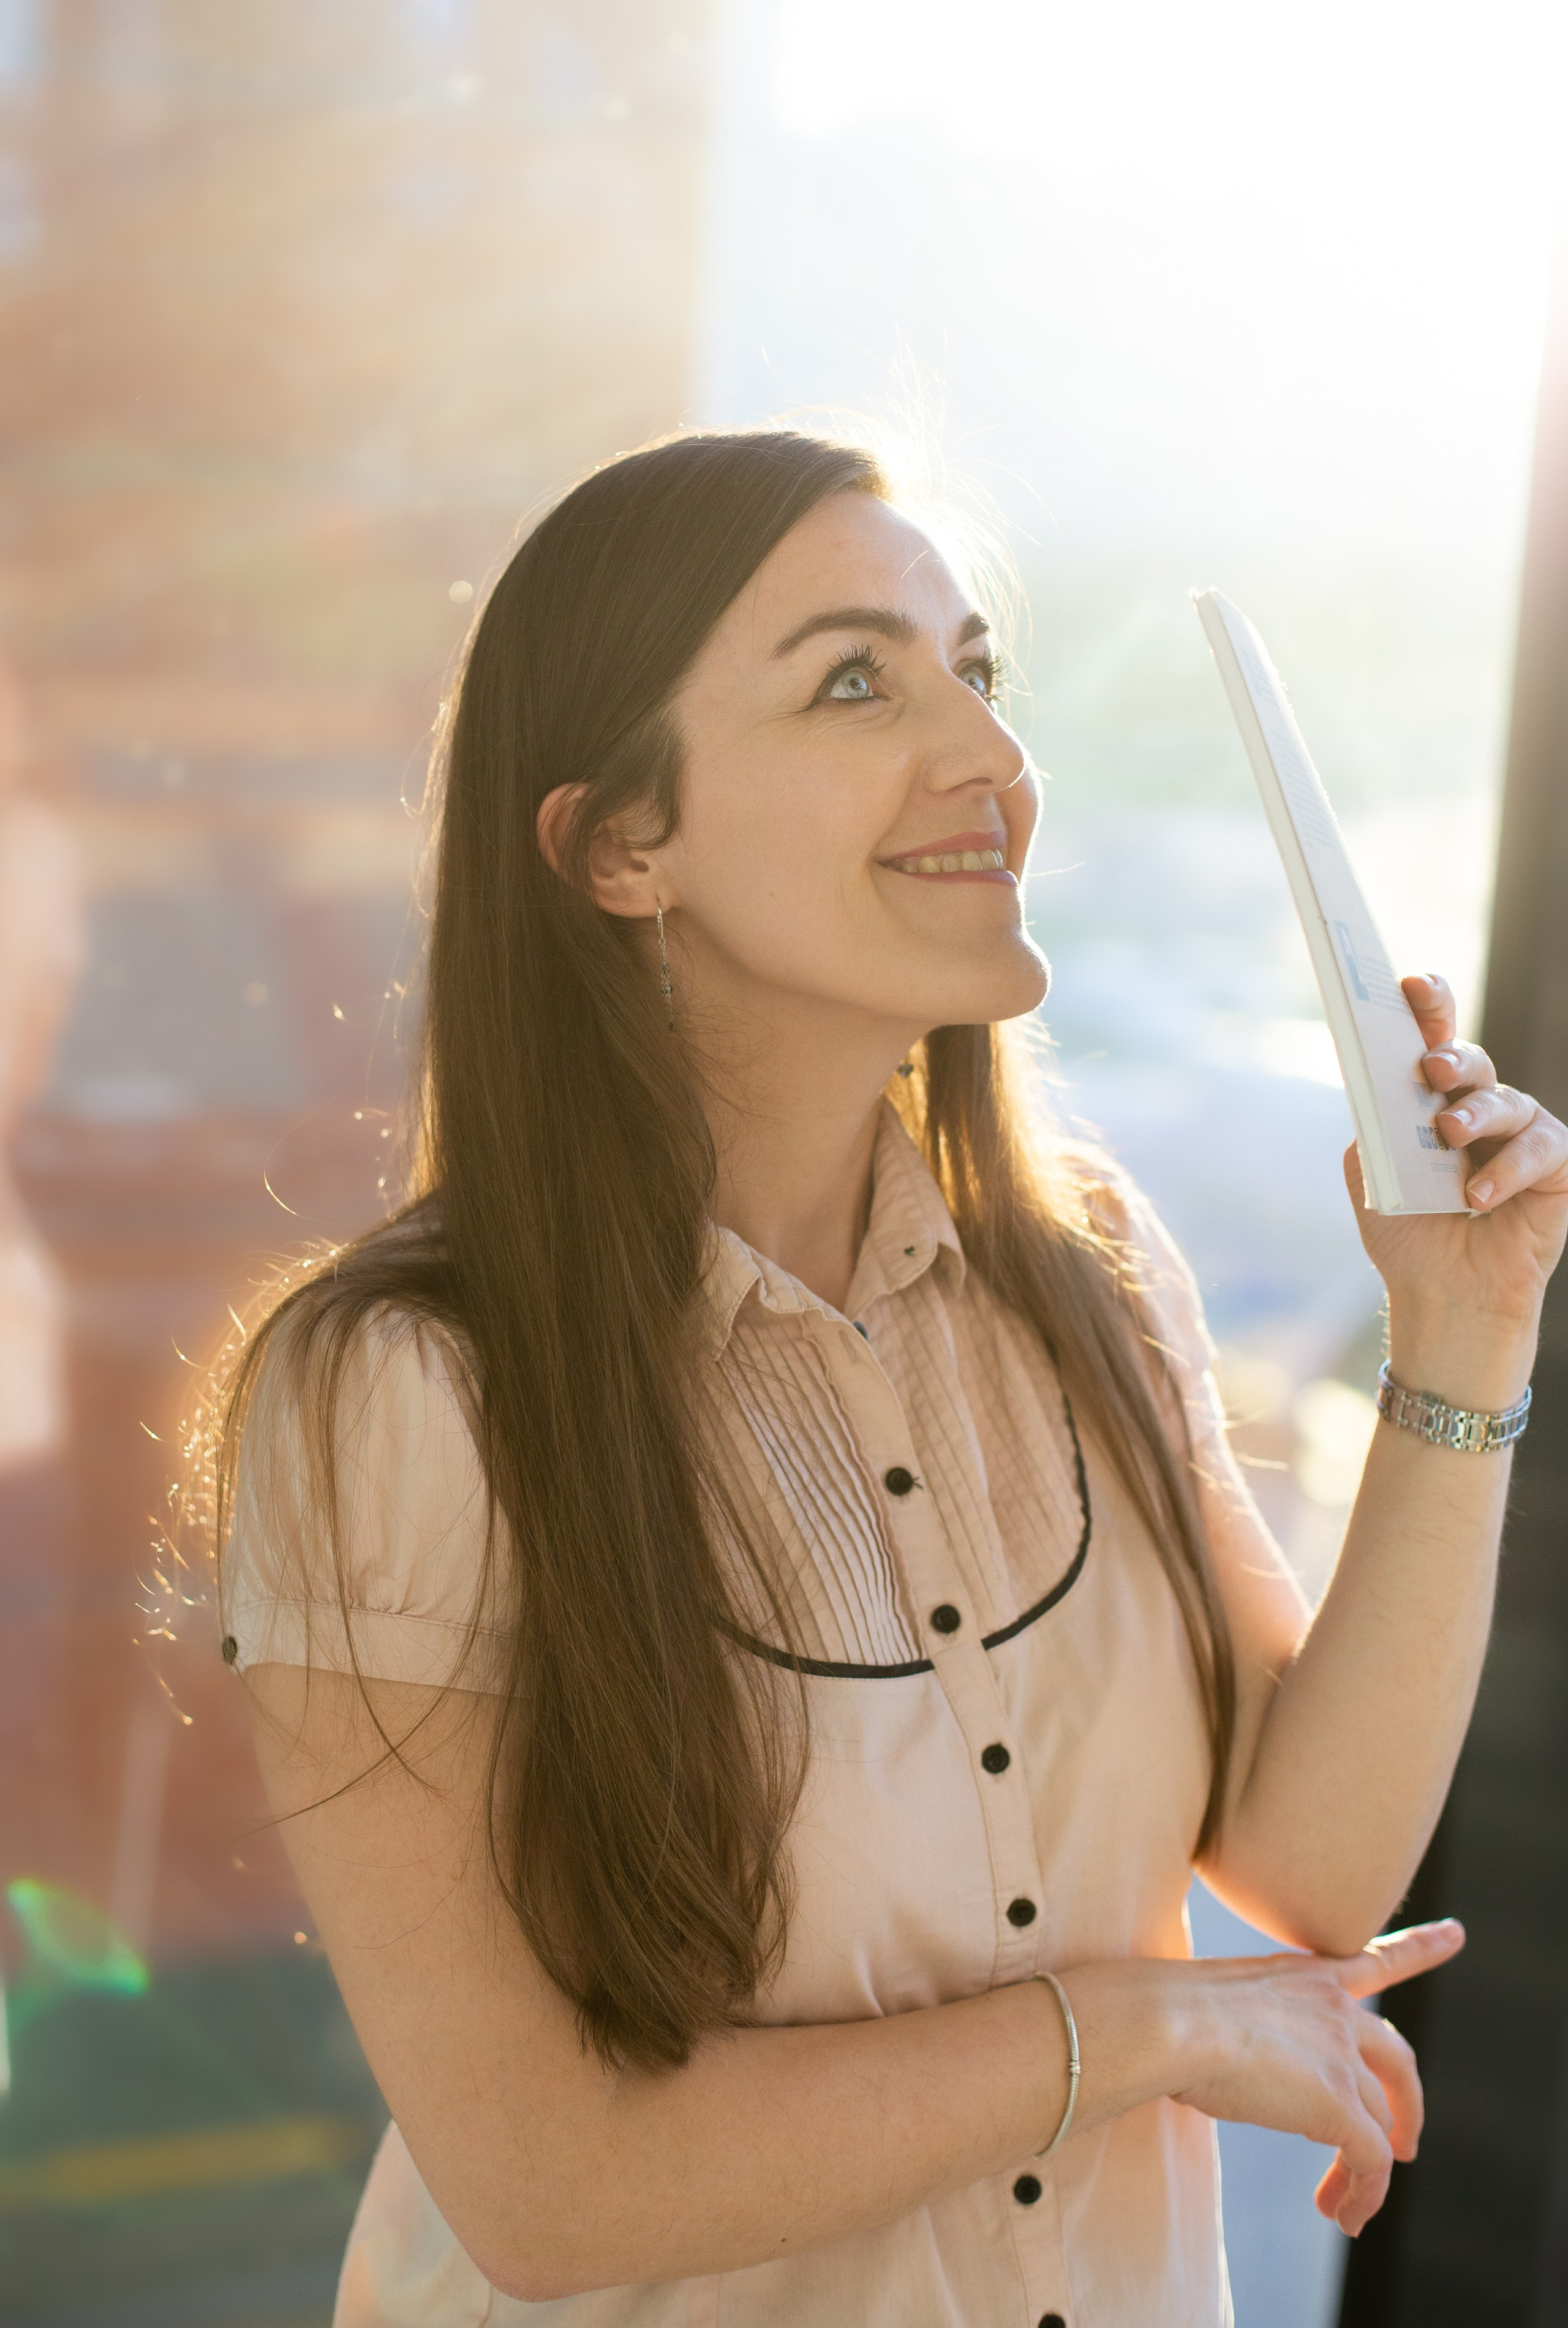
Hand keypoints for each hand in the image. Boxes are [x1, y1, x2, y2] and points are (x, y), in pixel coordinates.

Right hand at [1060, 1918, 1463, 2237]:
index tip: (1455, 1934)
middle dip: (1406, 2103)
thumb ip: (1238, 2028)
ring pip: (1380, 2121)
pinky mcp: (1340, 2104)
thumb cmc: (1163, 2011)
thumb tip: (1215, 2060)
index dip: (1422, 1948)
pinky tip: (1343, 2216)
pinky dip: (1365, 2194)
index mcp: (1304, 1976)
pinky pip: (1372, 2162)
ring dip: (1366, 2167)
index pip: (1376, 1959)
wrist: (1164, 2022)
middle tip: (1406, 2142)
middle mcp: (1334, 2008)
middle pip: (1395, 2058)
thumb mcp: (1213, 2006)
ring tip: (1343, 2203)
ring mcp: (1342, 2054)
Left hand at [1348, 973, 1567, 1396]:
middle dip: (1452, 1055)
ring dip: (1475, 1115)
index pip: (1433, 1040)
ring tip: (1450, 1137)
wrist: (1442, 1293)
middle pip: (1472, 1060)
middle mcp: (1479, 1107)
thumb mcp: (1375, 1174)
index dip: (1428, 1006)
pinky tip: (1479, 1193)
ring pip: (1505, 1101)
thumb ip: (1375, 1125)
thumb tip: (1375, 1085)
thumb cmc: (1409, 1232)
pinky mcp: (1555, 1167)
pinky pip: (1541, 1148)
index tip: (1411, 985)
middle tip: (1431, 1068)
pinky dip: (1508, 1168)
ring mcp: (1519, 1134)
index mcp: (1432, 1100)